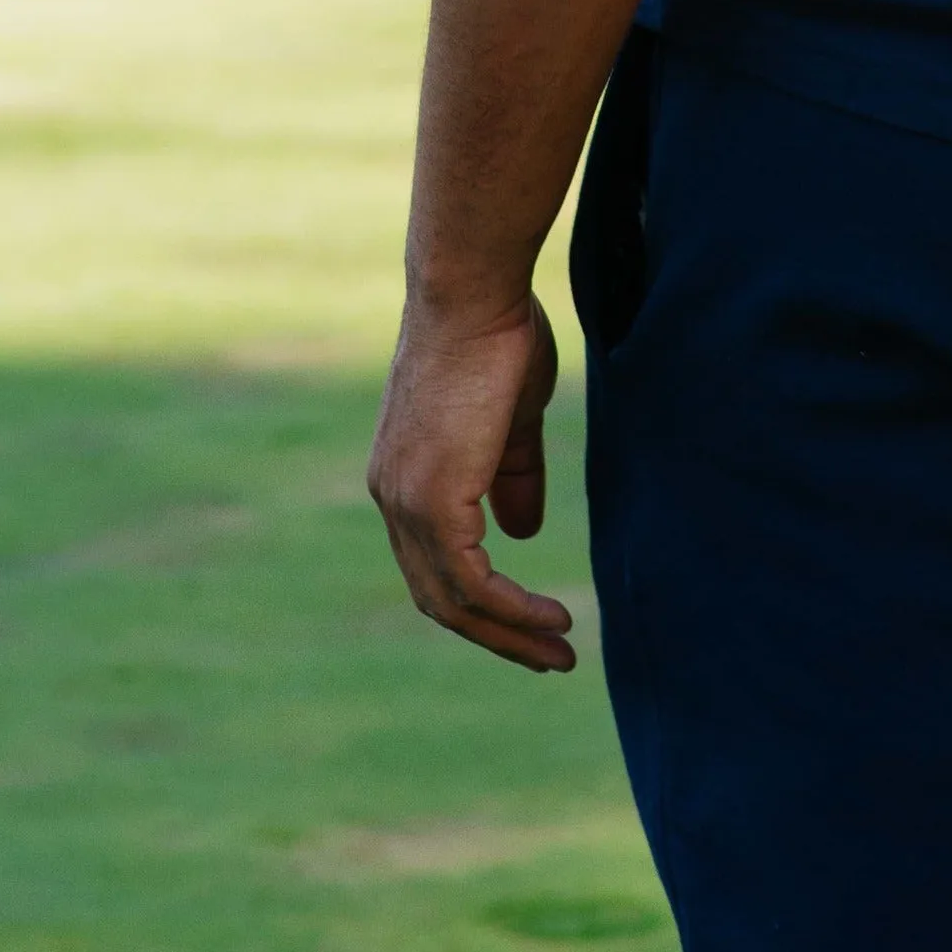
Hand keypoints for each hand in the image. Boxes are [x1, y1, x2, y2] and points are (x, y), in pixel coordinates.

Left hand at [368, 291, 575, 670]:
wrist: (472, 293)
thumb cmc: (495, 336)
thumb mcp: (510, 419)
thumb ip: (511, 475)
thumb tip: (521, 532)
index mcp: (402, 477)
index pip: (434, 564)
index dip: (480, 601)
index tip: (529, 622)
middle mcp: (392, 497)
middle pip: (437, 597)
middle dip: (495, 635)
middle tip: (547, 658)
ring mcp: (406, 502)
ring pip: (452, 601)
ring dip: (509, 634)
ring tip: (558, 652)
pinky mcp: (432, 500)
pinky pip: (471, 582)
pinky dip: (511, 610)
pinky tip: (549, 619)